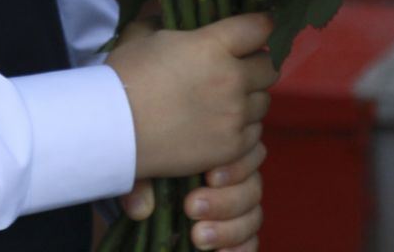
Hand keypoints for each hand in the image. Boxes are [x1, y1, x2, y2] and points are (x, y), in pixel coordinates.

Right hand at [107, 12, 276, 180]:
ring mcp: (235, 116)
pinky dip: (244, 127)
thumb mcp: (140, 34)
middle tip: (238, 68)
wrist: (111, 130)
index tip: (257, 28)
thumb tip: (172, 16)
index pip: (258, 28)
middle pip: (269, 67)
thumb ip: (164, 20)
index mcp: (213, 46)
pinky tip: (224, 125)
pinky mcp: (232, 147)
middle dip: (256, 64)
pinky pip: (255, 134)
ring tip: (227, 100)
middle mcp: (232, 79)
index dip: (260, 25)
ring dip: (250, 98)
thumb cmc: (123, 77)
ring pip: (264, 102)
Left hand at [117, 140, 265, 250]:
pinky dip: (240, 249)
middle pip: (253, 187)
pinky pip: (251, 243)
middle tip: (193, 207)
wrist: (139, 206)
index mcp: (218, 153)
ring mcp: (239, 209)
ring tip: (199, 237)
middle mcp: (236, 180)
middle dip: (225, 201)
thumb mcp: (141, 173)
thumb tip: (140, 209)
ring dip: (229, 229)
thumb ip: (142, 184)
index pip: (245, 153)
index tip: (211, 177)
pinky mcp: (239, 236)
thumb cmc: (147, 178)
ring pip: (254, 216)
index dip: (235, 167)